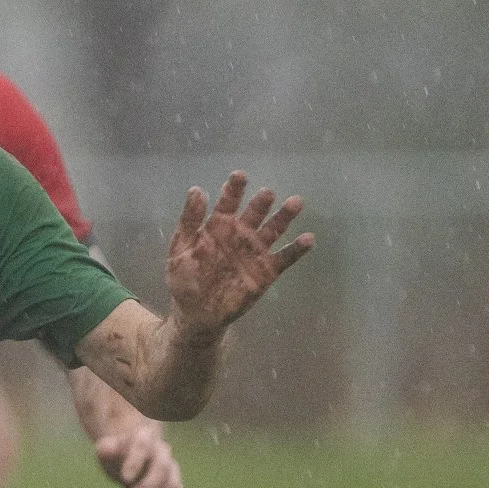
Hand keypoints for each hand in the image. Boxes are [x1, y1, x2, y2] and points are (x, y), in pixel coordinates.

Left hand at [95, 424, 186, 487]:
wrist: (131, 462)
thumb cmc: (117, 455)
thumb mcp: (106, 448)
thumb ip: (105, 449)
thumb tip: (107, 451)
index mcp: (145, 437)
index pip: (143, 445)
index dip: (135, 462)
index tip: (124, 479)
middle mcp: (163, 453)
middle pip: (162, 471)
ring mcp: (173, 472)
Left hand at [164, 173, 311, 337]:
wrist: (195, 312)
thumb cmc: (184, 278)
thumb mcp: (180, 248)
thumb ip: (189, 220)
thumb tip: (196, 189)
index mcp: (218, 226)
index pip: (228, 203)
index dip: (234, 189)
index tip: (240, 176)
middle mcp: (240, 234)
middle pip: (254, 213)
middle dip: (261, 202)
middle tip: (267, 193)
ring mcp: (254, 252)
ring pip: (273, 230)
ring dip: (284, 217)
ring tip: (295, 202)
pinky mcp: (266, 272)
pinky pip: (284, 258)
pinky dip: (296, 249)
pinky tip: (308, 239)